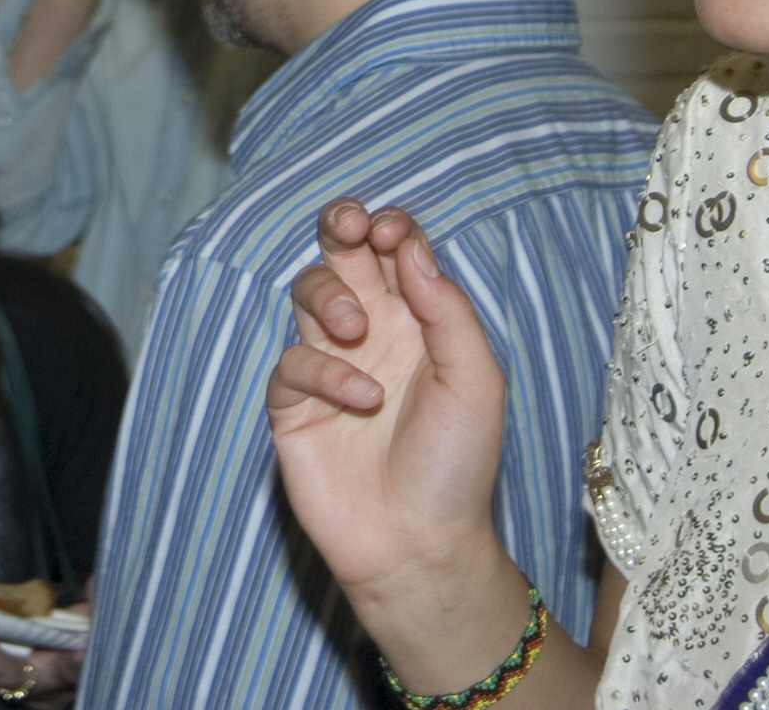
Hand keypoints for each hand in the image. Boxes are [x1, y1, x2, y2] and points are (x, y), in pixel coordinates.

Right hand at [266, 200, 508, 622]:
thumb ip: (446, 310)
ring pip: (309, 293)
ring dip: (328, 295)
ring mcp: (331, 367)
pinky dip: (322, 371)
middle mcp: (373, 335)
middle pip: (343, 255)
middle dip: (341, 226)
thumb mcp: (476, 380)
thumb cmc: (457, 465)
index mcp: (420, 322)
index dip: (390, 228)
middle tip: (349, 225)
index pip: (397, 252)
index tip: (391, 231)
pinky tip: (360, 400)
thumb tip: (408, 246)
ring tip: (354, 328)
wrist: (419, 544)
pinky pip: (291, 362)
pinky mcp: (295, 405)